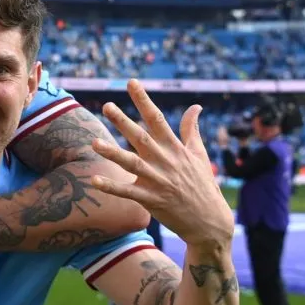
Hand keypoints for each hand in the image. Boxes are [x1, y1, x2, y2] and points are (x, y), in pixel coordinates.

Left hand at [89, 79, 233, 247]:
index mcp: (175, 148)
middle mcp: (165, 161)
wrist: (209, 222)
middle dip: (123, 121)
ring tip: (94, 142)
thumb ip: (192, 130)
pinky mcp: (152, 200)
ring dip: (113, 153)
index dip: (144, 100)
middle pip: (141, 137)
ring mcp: (158, 181)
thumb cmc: (203, 185)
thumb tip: (195, 106)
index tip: (131, 82)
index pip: (157, 119)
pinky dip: (112, 187)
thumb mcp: (199, 155)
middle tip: (106, 106)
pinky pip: (128, 193)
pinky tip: (94, 180)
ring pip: (132, 164)